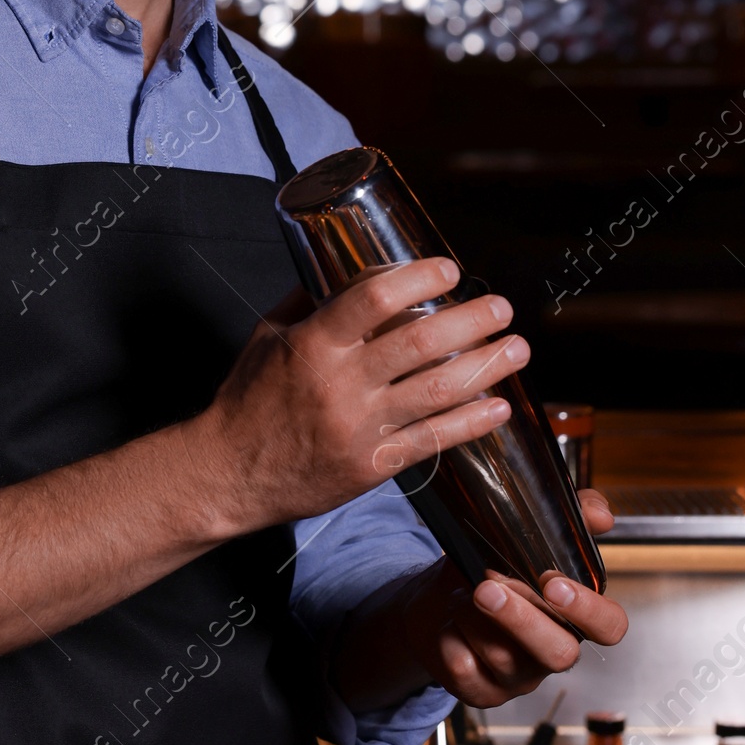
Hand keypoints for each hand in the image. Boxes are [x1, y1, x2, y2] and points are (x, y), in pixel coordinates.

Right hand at [190, 259, 528, 535]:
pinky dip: (470, 422)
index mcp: (312, 344)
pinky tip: (498, 406)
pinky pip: (431, 441)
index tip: (448, 269)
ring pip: (436, 391)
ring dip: (485, 366)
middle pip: (419, 342)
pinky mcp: (371, 467)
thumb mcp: (268, 338)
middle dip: (471, 319)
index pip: (374, 297)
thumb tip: (344, 270)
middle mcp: (339, 384)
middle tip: (501, 306)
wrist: (227, 475)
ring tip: (517, 348)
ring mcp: (358, 428)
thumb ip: (309, 304)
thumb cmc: (247, 403)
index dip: (419, 278)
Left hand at [337, 490, 626, 711]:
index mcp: (574, 617)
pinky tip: (447, 624)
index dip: (588, 610)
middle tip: (488, 588)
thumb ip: (571, 520)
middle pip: (560, 654)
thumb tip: (601, 515)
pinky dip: (452, 642)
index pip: (609, 626)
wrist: (435, 602)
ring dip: (475, 620)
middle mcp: (552, 651)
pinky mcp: (482, 691)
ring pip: (505, 660)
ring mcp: (518, 677)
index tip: (554, 583)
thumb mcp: (525, 538)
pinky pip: (468, 673)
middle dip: (522, 620)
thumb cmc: (488, 571)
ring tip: (459, 594)